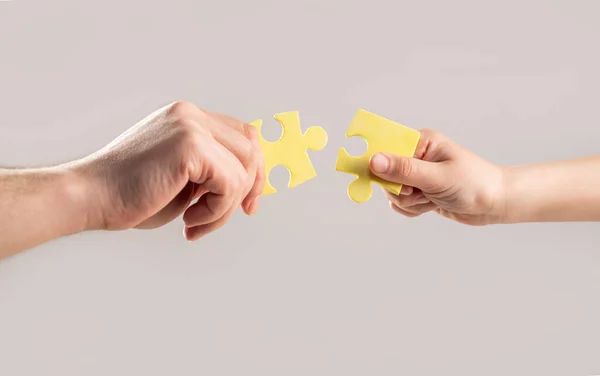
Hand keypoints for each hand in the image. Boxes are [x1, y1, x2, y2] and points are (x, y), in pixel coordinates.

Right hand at [73, 101, 264, 239]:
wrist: (89, 197)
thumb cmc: (129, 195)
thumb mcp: (183, 179)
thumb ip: (213, 173)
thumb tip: (248, 186)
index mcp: (189, 119)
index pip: (243, 137)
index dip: (253, 172)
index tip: (247, 203)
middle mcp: (191, 115)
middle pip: (251, 149)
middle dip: (248, 189)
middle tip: (228, 215)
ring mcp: (191, 126)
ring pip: (244, 169)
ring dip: (226, 207)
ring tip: (195, 221)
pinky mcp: (190, 145)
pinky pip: (230, 183)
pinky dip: (217, 211)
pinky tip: (189, 220)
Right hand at [368, 129, 505, 225]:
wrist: (495, 204)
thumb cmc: (474, 184)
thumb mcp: (437, 177)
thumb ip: (404, 170)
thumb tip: (374, 160)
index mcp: (421, 141)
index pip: (387, 148)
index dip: (381, 165)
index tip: (385, 179)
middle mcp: (417, 155)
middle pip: (385, 174)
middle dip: (401, 190)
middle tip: (420, 192)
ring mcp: (417, 174)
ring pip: (393, 192)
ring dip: (410, 202)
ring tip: (431, 198)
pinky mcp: (419, 191)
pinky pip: (401, 203)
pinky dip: (413, 209)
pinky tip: (430, 205)